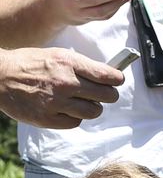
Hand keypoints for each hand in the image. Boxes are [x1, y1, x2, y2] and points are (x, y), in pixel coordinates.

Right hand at [0, 47, 122, 127]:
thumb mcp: (56, 55)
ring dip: (93, 108)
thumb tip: (106, 76)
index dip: (116, 79)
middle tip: (104, 94)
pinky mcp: (49, 119)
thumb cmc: (30, 64)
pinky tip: (66, 109)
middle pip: (106, 95)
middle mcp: (65, 83)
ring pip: (94, 112)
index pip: (107, 75)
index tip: (117, 80)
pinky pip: (76, 122)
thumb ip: (80, 66)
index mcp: (68, 63)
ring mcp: (57, 102)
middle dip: (109, 95)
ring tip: (83, 102)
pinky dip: (75, 117)